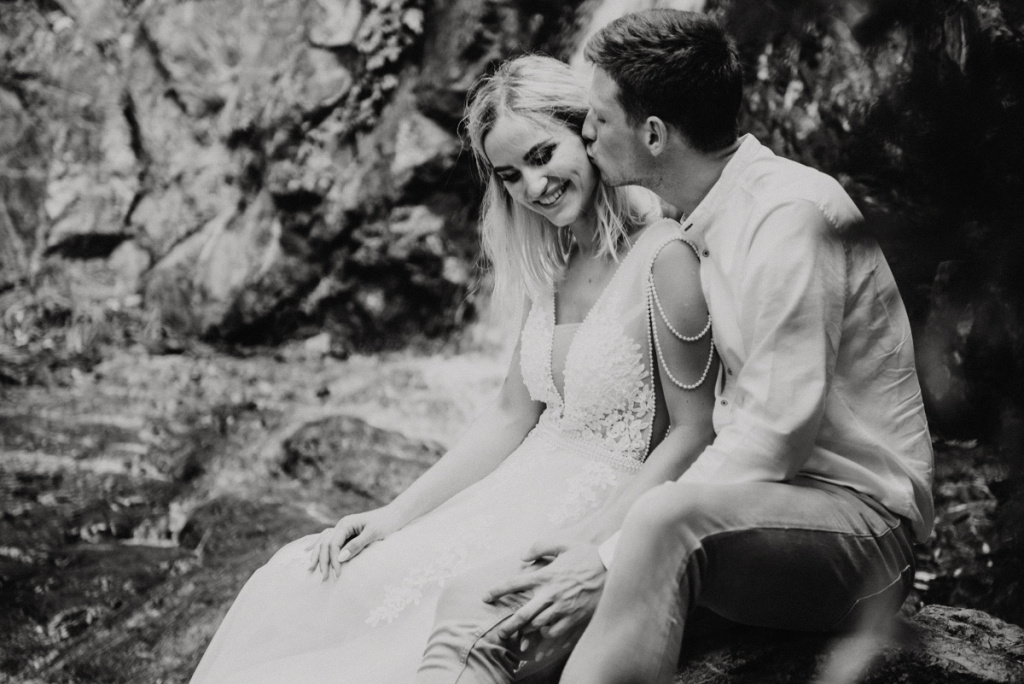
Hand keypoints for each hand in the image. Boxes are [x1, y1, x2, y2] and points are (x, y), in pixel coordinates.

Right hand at [305, 507, 399, 580]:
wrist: (395, 515)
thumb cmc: (386, 523)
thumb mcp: (373, 534)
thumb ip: (357, 545)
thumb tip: (340, 558)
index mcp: (346, 524)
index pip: (333, 543)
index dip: (333, 560)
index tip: (338, 574)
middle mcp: (341, 525)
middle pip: (325, 543)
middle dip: (323, 560)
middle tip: (324, 578)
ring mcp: (342, 528)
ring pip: (324, 542)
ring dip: (317, 555)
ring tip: (311, 569)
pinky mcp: (346, 532)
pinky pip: (329, 540)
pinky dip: (319, 546)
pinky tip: (309, 550)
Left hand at [484, 538, 606, 642]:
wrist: (612, 568)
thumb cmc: (587, 555)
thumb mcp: (563, 544)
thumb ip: (540, 547)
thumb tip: (522, 557)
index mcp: (545, 575)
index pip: (515, 584)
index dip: (497, 591)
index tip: (486, 596)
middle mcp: (551, 593)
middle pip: (523, 614)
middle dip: (509, 626)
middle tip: (500, 634)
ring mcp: (563, 607)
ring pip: (538, 626)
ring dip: (528, 633)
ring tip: (520, 639)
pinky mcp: (574, 617)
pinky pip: (556, 632)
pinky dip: (548, 636)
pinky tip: (544, 636)